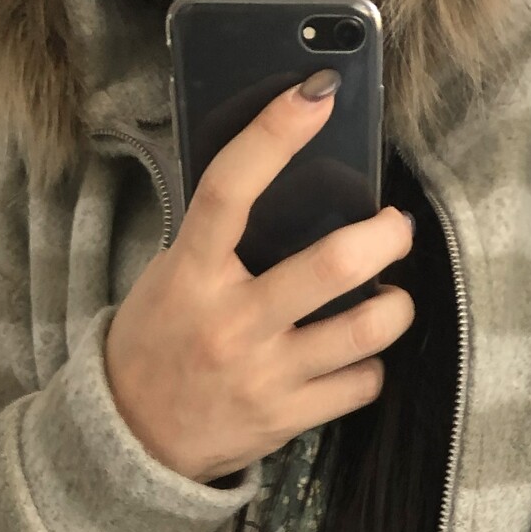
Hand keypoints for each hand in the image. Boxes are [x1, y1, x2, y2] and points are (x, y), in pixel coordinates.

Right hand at [105, 73, 415, 482]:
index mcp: (191, 272)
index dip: (275, 133)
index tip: (317, 94)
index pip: (231, 188)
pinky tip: (360, 355)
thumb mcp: (171, 277)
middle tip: (395, 227)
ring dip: (396, 306)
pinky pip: (361, 384)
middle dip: (384, 237)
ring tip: (394, 296)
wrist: (135, 438)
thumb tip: (291, 183)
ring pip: (364, 330)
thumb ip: (220, 239)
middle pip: (330, 265)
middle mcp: (231, 321)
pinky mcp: (287, 419)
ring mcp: (264, 374)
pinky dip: (371, 364)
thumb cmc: (160, 342)